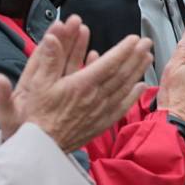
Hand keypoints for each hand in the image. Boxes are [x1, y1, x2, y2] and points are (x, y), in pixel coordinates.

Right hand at [0, 15, 152, 152]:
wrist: (40, 147)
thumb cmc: (36, 115)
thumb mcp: (36, 84)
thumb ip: (48, 60)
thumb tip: (52, 37)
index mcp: (82, 85)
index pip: (109, 63)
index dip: (123, 50)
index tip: (133, 39)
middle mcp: (96, 97)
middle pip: (122, 74)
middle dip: (135, 56)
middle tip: (146, 43)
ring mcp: (101, 111)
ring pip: (125, 88)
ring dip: (137, 71)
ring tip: (148, 58)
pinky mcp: (101, 123)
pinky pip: (121, 107)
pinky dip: (133, 95)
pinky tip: (140, 86)